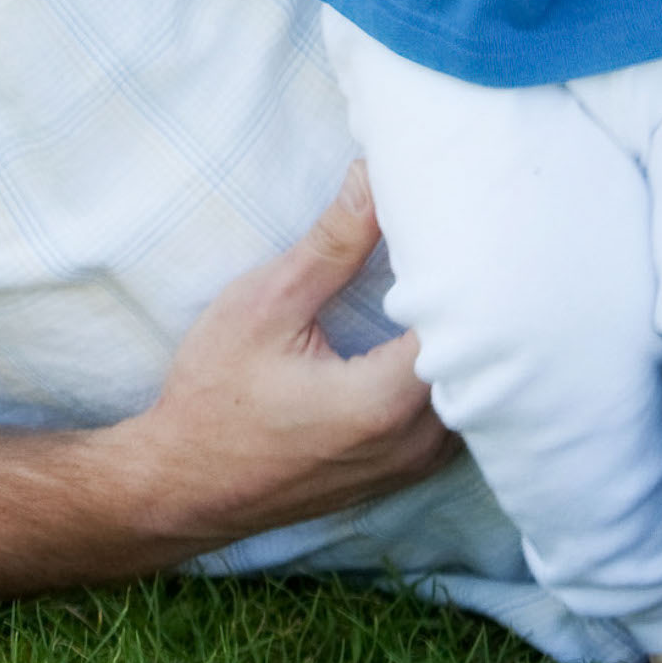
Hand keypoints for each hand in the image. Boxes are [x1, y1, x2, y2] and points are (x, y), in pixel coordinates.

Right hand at [100, 164, 454, 551]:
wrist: (181, 485)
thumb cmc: (214, 396)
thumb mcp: (265, 305)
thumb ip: (333, 244)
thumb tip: (374, 177)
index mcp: (384, 401)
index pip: (466, 324)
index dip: (468, 270)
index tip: (458, 225)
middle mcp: (412, 444)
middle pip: (480, 360)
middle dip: (475, 300)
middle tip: (464, 241)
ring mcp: (410, 467)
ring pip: (472, 393)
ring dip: (466, 341)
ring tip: (450, 281)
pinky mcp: (400, 474)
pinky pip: (453, 418)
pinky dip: (452, 376)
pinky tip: (431, 335)